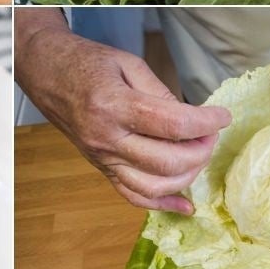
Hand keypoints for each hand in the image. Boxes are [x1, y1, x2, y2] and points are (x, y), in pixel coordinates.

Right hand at [16, 10, 230, 213]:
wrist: (47, 75)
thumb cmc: (86, 63)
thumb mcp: (128, 64)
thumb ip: (161, 92)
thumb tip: (191, 120)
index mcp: (114, 105)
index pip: (172, 124)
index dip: (206, 122)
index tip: (222, 116)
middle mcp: (106, 138)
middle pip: (167, 161)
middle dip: (201, 150)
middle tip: (210, 133)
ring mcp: (102, 158)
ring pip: (154, 186)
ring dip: (188, 175)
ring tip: (199, 154)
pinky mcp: (101, 168)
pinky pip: (133, 196)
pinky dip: (162, 205)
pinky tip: (185, 205)